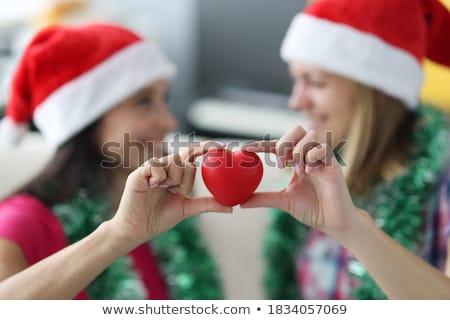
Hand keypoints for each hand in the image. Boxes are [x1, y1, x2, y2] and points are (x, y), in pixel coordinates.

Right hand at [111, 141, 232, 246]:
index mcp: (175, 174)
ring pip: (172, 161)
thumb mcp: (187, 209)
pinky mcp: (139, 173)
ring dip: (173, 178)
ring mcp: (151, 169)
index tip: (222, 146)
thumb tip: (231, 207)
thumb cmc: (158, 219)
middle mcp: (164, 168)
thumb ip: (207, 204)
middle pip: (184, 160)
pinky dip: (160, 175)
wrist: (137, 230)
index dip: (205, 148)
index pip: (192, 156)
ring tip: (163, 190)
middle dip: (185, 177)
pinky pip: (156, 164)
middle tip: (175, 190)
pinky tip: (154, 186)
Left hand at [241, 125, 362, 238]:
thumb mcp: (283, 202)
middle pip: (296, 130)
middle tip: (281, 164)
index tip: (245, 148)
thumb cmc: (312, 210)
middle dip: (284, 143)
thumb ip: (264, 199)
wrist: (333, 222)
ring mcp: (322, 157)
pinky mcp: (334, 163)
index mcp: (296, 160)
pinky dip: (313, 156)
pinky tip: (310, 171)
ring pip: (310, 134)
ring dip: (299, 150)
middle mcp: (309, 155)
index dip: (261, 144)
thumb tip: (241, 202)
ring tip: (298, 170)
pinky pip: (323, 148)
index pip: (277, 146)